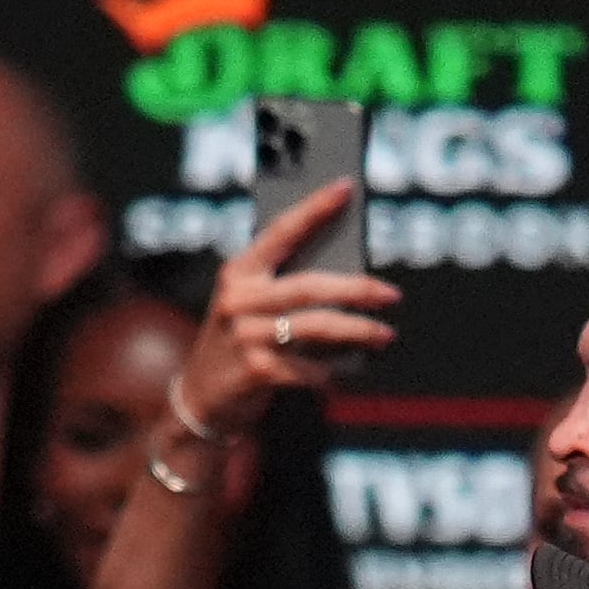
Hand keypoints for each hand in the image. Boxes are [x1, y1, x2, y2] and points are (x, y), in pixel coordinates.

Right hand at [173, 180, 403, 437]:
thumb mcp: (247, 305)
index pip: (281, 232)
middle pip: (309, 286)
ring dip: (357, 331)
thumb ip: (281, 285)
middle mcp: (238, 300)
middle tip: (390, 294)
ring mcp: (245, 336)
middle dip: (356, 289)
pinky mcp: (254, 371)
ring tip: (384, 334)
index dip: (314, 208)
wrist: (199, 399)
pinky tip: (341, 374)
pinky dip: (329, 372)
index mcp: (238, 272)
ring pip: (315, 327)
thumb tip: (346, 273)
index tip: (347, 188)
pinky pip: (307, 367)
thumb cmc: (237, 343)